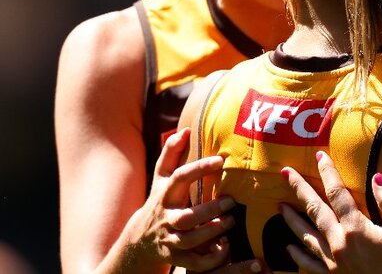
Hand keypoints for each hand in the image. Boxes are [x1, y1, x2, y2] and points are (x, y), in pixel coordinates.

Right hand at [123, 127, 241, 271]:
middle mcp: (167, 218)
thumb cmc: (159, 203)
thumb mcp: (162, 180)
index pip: (180, 178)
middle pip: (186, 216)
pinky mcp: (176, 258)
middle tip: (232, 200)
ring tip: (231, 221)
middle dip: (209, 210)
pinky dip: (211, 258)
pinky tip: (226, 248)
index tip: (221, 160)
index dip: (199, 168)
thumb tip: (185, 130)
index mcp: (166, 195)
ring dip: (212, 232)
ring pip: (190, 240)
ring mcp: (170, 240)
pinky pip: (194, 263)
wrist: (139, 243)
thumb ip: (171, 155)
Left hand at [279, 151, 381, 273]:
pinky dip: (297, 255)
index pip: (337, 194)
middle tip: (284, 172)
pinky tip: (289, 249)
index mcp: (356, 229)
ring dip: (292, 219)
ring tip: (280, 207)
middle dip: (299, 189)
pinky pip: (309, 265)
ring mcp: (333, 263)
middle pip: (315, 210)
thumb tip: (378, 176)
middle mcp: (339, 243)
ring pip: (306, 236)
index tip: (319, 156)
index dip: (328, 173)